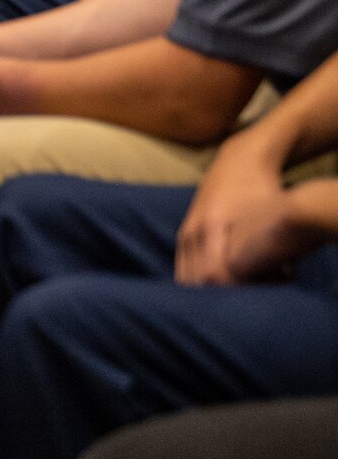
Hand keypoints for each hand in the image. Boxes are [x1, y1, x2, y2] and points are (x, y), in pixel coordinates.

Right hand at [176, 126, 295, 284]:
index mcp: (212, 227)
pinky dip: (198, 280)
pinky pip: (182, 268)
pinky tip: (220, 283)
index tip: (255, 295)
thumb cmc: (263, 189)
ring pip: (185, 278)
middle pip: (195, 282)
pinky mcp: (183, 233)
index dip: (232, 292)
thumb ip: (269, 251)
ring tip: (234, 291)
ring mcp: (185, 232)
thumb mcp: (273, 218)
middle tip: (245, 298)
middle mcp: (193, 231)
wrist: (239, 161)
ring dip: (207, 291)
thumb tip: (276, 281)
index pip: (213, 276)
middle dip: (219, 297)